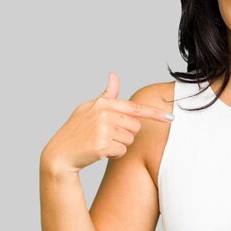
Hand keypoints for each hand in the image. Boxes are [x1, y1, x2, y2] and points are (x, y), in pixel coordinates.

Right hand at [40, 72, 172, 174]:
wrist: (59, 154)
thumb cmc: (77, 130)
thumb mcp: (89, 108)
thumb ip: (106, 94)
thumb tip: (114, 75)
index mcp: (103, 103)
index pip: (135, 108)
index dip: (155, 113)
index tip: (170, 117)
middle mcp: (104, 113)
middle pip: (135, 126)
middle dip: (125, 134)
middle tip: (106, 135)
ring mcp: (103, 129)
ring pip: (130, 140)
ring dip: (119, 145)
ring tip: (101, 142)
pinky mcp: (102, 145)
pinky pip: (122, 151)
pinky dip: (114, 155)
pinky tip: (99, 152)